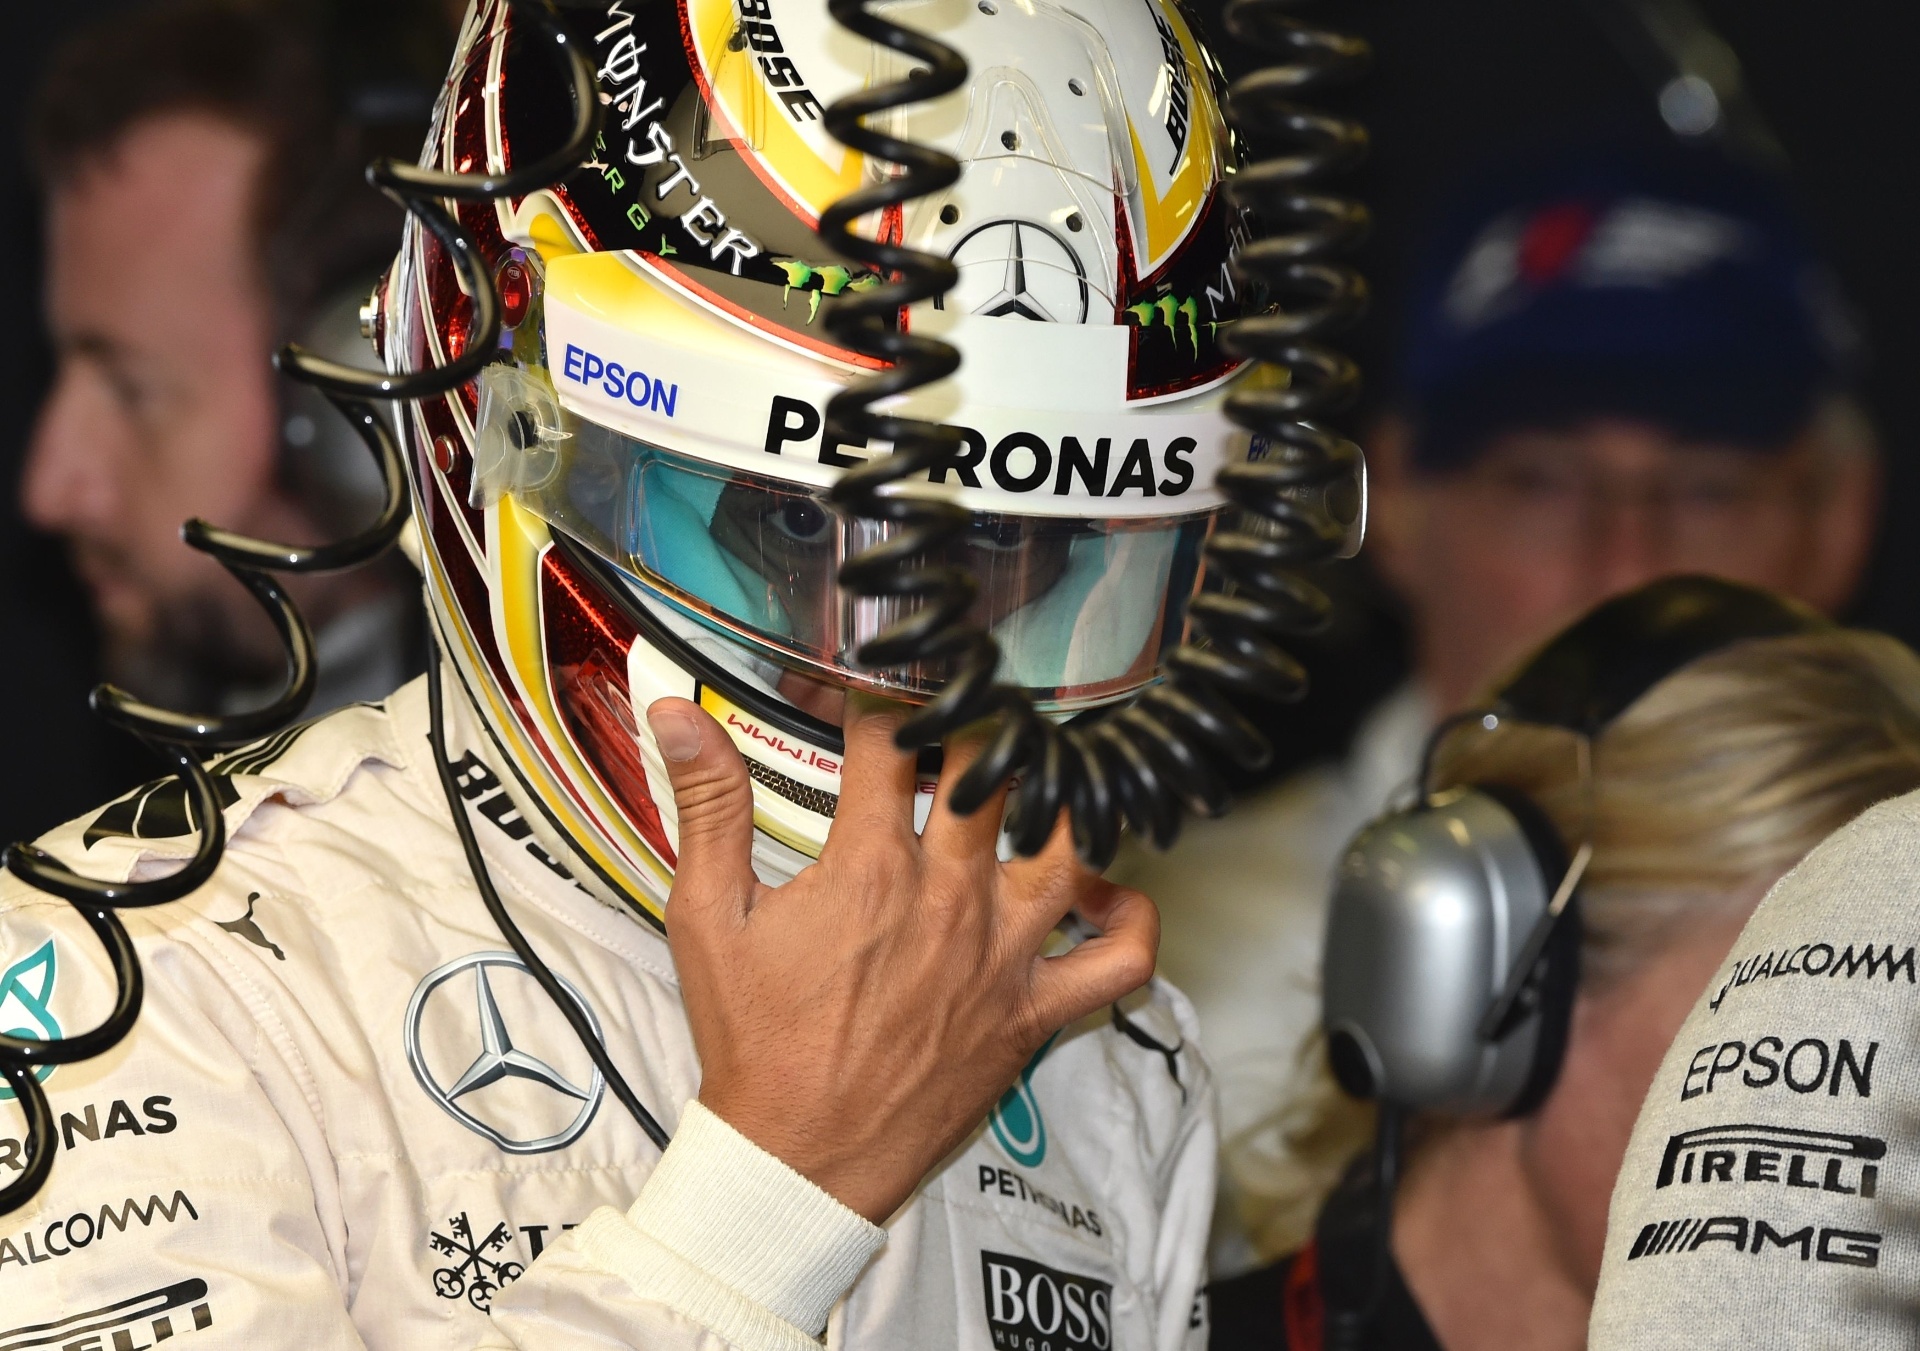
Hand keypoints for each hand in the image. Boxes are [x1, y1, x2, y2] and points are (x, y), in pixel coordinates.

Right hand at [646, 695, 1158, 1223]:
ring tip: (1033, 783)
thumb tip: (676, 716)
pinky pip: (1118, 958)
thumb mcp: (709, 917)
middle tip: (960, 720)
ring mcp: (1004, 954)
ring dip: (1059, 801)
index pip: (890, 740)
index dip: (877, 698)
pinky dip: (1129, 917)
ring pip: (1070, 844)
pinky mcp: (1035, 1011)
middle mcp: (950, 899)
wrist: (795, 1159)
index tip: (867, 693)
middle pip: (992, 772)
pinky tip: (1101, 890)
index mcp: (872, 868)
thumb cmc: (754, 1043)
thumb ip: (706, 806)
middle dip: (977, 728)